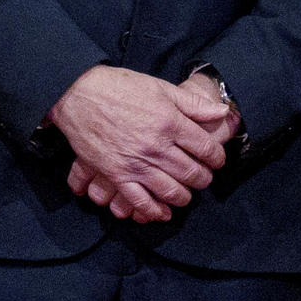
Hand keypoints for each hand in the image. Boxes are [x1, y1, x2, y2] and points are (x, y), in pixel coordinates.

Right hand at [48, 63, 226, 217]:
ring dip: (184, 197)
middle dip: (203, 179)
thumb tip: (222, 111)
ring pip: (171, 191)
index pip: (206, 148)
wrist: (78, 94)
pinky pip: (140, 201)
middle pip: (192, 173)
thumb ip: (192, 103)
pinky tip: (162, 213)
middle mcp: (157, 146)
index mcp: (170, 122)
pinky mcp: (116, 175)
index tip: (217, 160)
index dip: (217, 158)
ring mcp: (136, 163)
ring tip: (186, 195)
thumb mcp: (160, 87)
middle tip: (204, 178)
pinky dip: (154, 211)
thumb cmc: (119, 87)